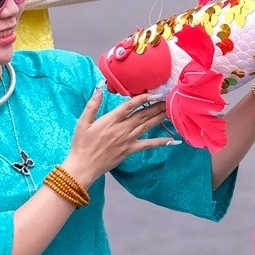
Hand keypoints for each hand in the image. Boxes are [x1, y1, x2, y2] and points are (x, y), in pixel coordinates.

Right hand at [62, 88, 177, 186]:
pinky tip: (172, 140)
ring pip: (147, 126)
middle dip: (156, 105)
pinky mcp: (130, 150)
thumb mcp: (83, 122)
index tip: (154, 92)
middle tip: (168, 98)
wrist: (84, 166)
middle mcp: (122, 129)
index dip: (143, 98)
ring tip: (170, 110)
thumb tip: (99, 89)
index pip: (130, 106)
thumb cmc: (81, 144)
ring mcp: (128, 140)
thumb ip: (92, 105)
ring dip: (160, 118)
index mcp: (111, 120)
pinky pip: (148, 145)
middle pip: (143, 115)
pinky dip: (160, 142)